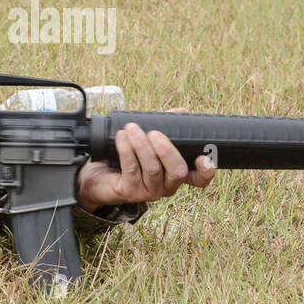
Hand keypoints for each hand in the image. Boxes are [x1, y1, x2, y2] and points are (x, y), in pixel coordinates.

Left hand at [76, 122, 214, 211]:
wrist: (97, 173)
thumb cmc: (126, 156)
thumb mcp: (148, 140)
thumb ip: (166, 126)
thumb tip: (182, 112)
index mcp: (174, 173)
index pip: (199, 179)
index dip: (207, 171)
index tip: (203, 157)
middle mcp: (166, 185)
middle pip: (177, 171)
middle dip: (167, 150)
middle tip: (154, 133)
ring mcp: (149, 191)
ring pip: (152, 169)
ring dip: (141, 145)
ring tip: (132, 129)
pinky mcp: (130, 192)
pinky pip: (131, 169)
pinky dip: (127, 150)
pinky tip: (122, 137)